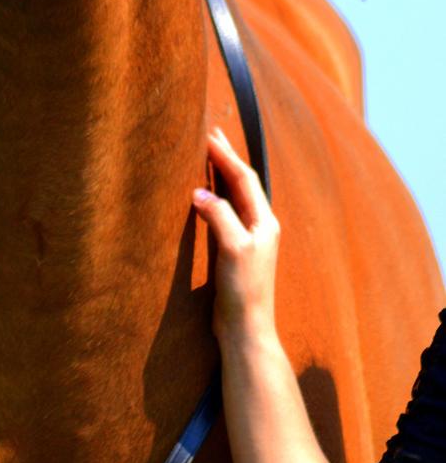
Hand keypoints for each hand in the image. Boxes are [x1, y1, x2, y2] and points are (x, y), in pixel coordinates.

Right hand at [193, 126, 280, 340]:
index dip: (226, 155)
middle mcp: (259, 226)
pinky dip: (215, 195)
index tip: (207, 135)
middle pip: (242, 182)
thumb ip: (219, 216)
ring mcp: (248, 238)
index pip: (243, 178)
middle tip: (211, 134)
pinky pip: (225, 212)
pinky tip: (205, 195)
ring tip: (208, 156)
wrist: (246, 328)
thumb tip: (199, 192)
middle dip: (227, 158)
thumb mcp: (233, 248)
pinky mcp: (235, 251)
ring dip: (221, 174)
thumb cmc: (245, 290)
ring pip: (235, 196)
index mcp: (264, 221)